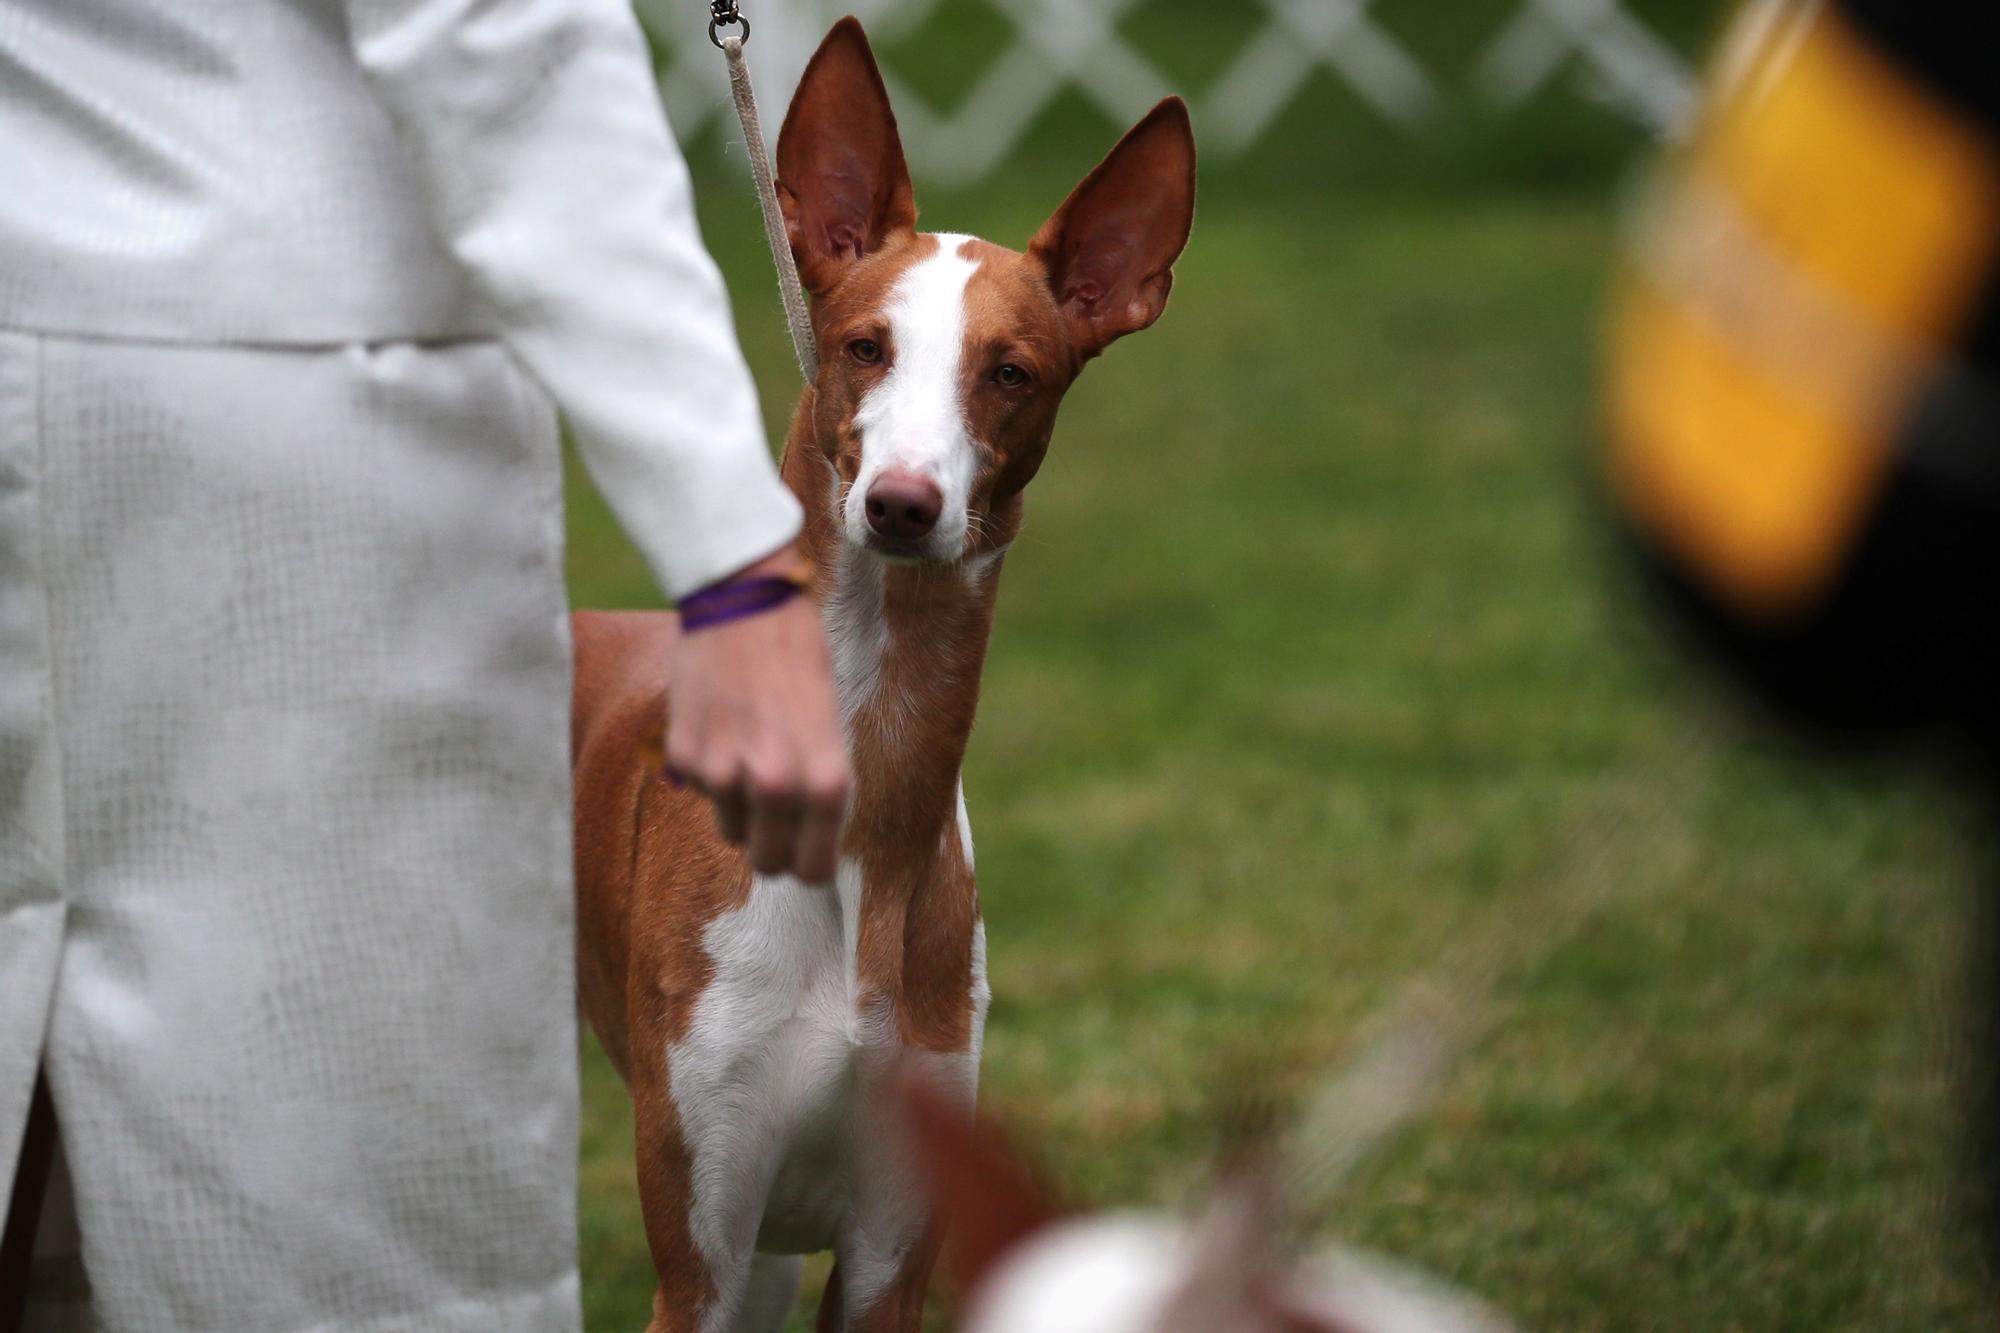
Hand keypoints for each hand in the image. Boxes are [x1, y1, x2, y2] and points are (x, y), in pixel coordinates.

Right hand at [665, 545, 848, 883]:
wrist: (743, 600)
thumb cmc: (798, 655)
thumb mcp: (829, 724)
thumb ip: (817, 784)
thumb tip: (804, 835)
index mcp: (824, 780)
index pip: (814, 868)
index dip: (809, 863)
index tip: (805, 852)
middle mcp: (775, 786)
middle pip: (767, 863)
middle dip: (772, 846)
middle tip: (775, 814)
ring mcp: (724, 775)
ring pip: (730, 830)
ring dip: (739, 806)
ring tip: (748, 752)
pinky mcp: (685, 758)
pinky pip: (699, 791)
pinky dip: (708, 770)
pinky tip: (720, 724)